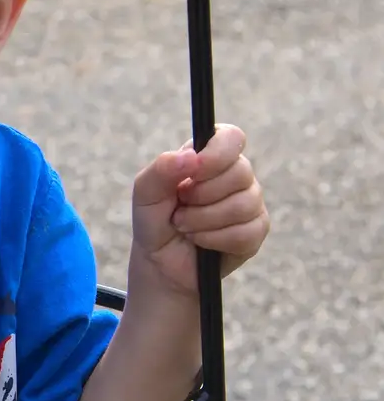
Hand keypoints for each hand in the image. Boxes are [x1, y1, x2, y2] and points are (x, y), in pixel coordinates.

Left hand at [131, 124, 269, 297]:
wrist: (160, 262)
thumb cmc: (155, 221)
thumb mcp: (146, 193)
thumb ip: (161, 169)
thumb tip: (191, 157)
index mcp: (211, 156)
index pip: (231, 138)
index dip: (215, 155)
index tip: (193, 172)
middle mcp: (236, 175)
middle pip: (240, 172)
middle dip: (201, 196)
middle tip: (180, 207)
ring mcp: (250, 203)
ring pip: (243, 205)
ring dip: (204, 221)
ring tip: (185, 226)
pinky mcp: (255, 231)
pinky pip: (245, 233)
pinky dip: (214, 239)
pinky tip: (201, 241)